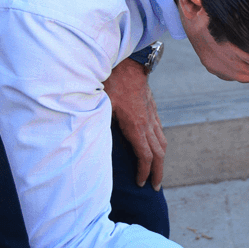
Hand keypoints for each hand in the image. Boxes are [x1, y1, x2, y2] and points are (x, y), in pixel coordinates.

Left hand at [103, 58, 165, 189]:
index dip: (144, 172)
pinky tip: (154, 149)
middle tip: (155, 187)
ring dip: (161, 160)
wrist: (128, 60)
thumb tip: (86, 139)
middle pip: (159, 153)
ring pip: (162, 142)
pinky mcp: (152, 108)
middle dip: (158, 172)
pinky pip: (159, 131)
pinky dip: (159, 145)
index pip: (145, 155)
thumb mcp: (99, 101)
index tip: (141, 183)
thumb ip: (97, 120)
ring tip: (157, 172)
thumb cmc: (111, 80)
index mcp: (135, 124)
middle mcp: (147, 122)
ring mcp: (152, 114)